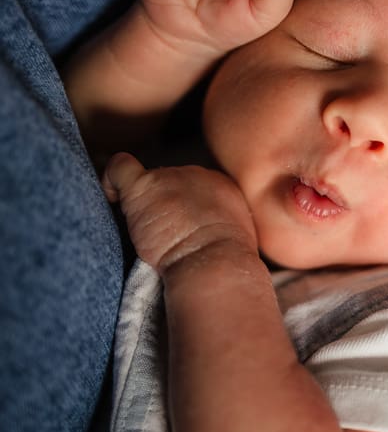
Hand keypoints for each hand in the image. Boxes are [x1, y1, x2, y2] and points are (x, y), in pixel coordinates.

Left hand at [103, 152, 257, 272]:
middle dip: (163, 205)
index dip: (183, 208)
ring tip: (146, 233)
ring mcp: (169, 177)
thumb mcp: (233, 239)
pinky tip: (111, 199)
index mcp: (222, 187)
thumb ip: (218, 228)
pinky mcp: (143, 186)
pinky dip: (110, 181)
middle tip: (164, 236)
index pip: (195, 187)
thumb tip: (204, 235)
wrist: (214, 264)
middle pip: (170, 182)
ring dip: (143, 204)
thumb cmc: (222, 264)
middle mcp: (197, 174)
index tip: (180, 229)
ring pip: (147, 181)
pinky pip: (119, 167)